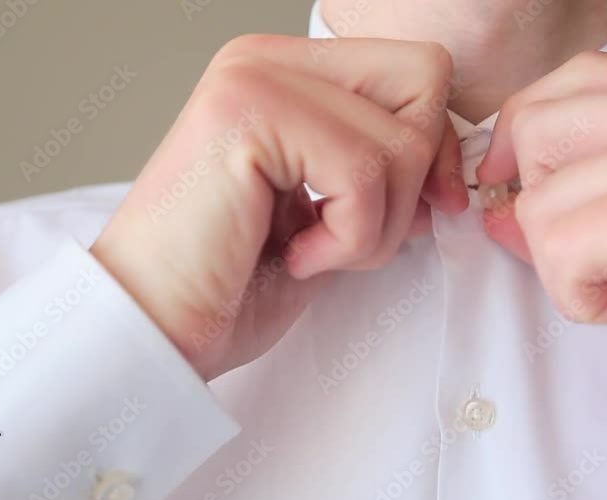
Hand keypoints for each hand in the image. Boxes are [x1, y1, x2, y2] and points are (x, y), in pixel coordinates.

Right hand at [92, 35, 466, 380]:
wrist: (154, 332)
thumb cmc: (234, 284)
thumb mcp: (335, 218)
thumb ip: (389, 177)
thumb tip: (452, 175)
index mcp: (290, 73)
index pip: (419, 71)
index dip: (437, 147)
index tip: (417, 212)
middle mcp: (270, 61)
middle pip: (425, 80)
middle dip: (416, 179)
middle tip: (358, 234)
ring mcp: (256, 80)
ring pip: (403, 140)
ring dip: (378, 227)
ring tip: (316, 251)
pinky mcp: (248, 115)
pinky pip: (367, 175)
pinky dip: (350, 240)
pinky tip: (297, 256)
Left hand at [478, 52, 606, 477]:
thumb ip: (572, 192)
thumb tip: (491, 190)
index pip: (576, 79)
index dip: (527, 140)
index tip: (523, 199)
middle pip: (542, 124)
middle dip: (543, 209)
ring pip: (541, 196)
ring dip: (568, 266)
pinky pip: (559, 242)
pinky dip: (581, 296)